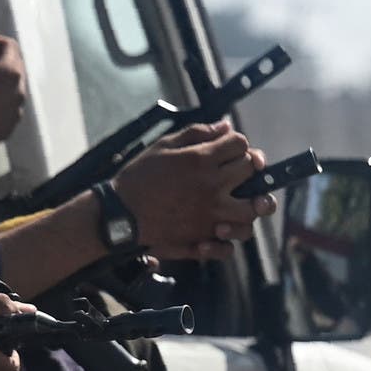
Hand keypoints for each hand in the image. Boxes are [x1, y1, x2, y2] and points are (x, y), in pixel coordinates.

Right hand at [114, 121, 275, 259]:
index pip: (240, 144)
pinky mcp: (201, 237)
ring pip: (253, 209)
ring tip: (238, 201)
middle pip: (251, 171)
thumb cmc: (137, 178)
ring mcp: (210, 214)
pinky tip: (220, 230)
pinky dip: (228, 240)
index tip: (228, 149)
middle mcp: (212, 186)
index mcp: (201, 160)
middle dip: (247, 167)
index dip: (236, 144)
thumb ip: (196, 133)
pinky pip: (228, 244)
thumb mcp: (162, 147)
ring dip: (251, 203)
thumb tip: (225, 127)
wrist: (117, 213)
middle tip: (235, 171)